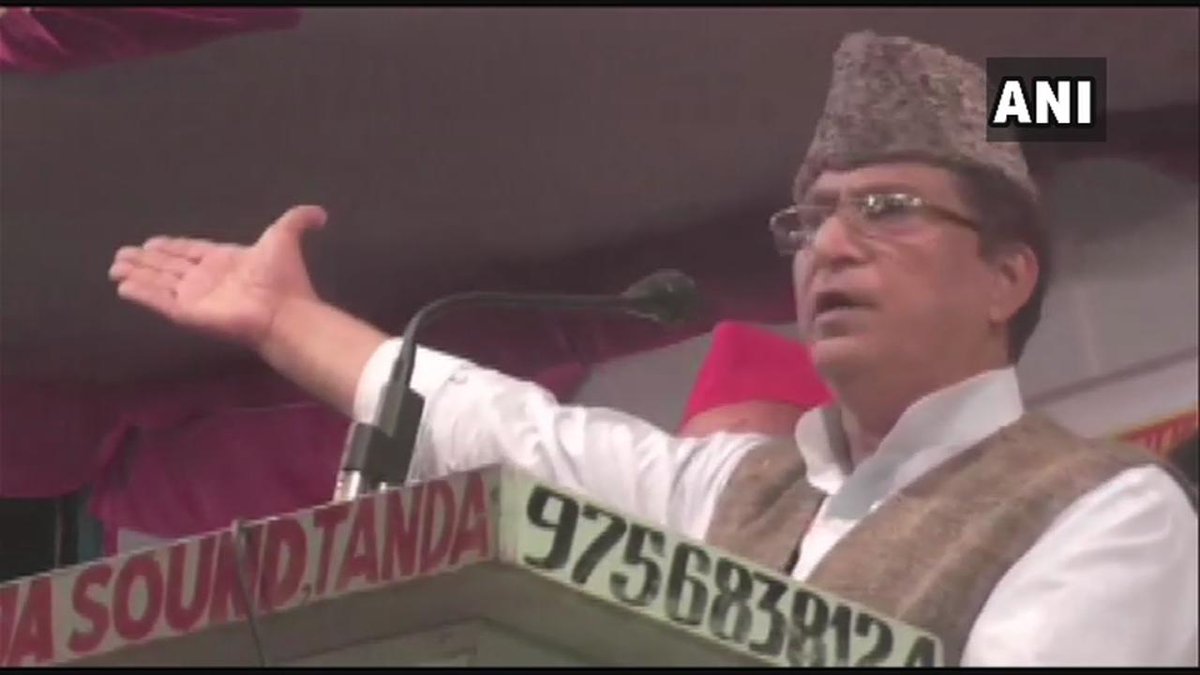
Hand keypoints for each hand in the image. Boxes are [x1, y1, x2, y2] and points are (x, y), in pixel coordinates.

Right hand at [109, 205, 326, 348]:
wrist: (284, 311)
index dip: (173, 247)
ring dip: (138, 274)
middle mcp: (208, 279)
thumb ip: (299, 220)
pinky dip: (141, 294)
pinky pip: (159, 302)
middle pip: (170, 268)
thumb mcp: (286, 237)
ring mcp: (196, 298)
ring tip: (115, 267)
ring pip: (160, 283)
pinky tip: (122, 286)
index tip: (153, 242)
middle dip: (147, 261)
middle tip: (123, 254)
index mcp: (225, 261)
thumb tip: (321, 212)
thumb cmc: (284, 278)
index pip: (192, 252)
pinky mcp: (188, 314)